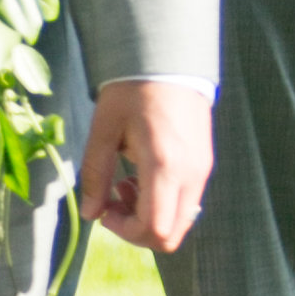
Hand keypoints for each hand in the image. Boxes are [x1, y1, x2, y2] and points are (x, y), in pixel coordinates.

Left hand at [78, 77, 213, 253]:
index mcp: (165, 166)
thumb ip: (95, 175)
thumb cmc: (131, 90)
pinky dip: (162, 202)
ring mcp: (202, 171)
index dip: (125, 231)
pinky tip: (141, 176)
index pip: (155, 228)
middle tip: (113, 201)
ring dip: (150, 215)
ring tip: (124, 183)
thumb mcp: (103, 130)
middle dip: (137, 229)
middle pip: (172, 234)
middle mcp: (191, 175)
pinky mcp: (204, 165)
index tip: (104, 211)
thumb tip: (90, 214)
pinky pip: (186, 202)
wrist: (168, 61)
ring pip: (181, 221)